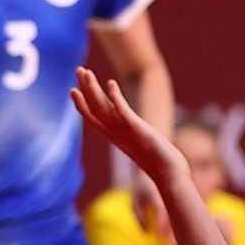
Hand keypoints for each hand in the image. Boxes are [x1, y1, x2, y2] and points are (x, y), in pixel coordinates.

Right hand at [70, 66, 186, 189]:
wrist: (170, 175)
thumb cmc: (160, 164)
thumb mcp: (142, 148)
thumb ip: (136, 142)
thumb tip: (137, 140)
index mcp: (116, 138)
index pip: (93, 119)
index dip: (82, 105)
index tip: (74, 90)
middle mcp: (116, 134)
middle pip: (94, 109)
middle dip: (85, 88)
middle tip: (79, 69)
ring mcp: (125, 131)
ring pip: (102, 108)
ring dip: (93, 88)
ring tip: (86, 71)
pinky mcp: (137, 129)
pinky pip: (122, 111)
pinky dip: (115, 97)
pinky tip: (110, 83)